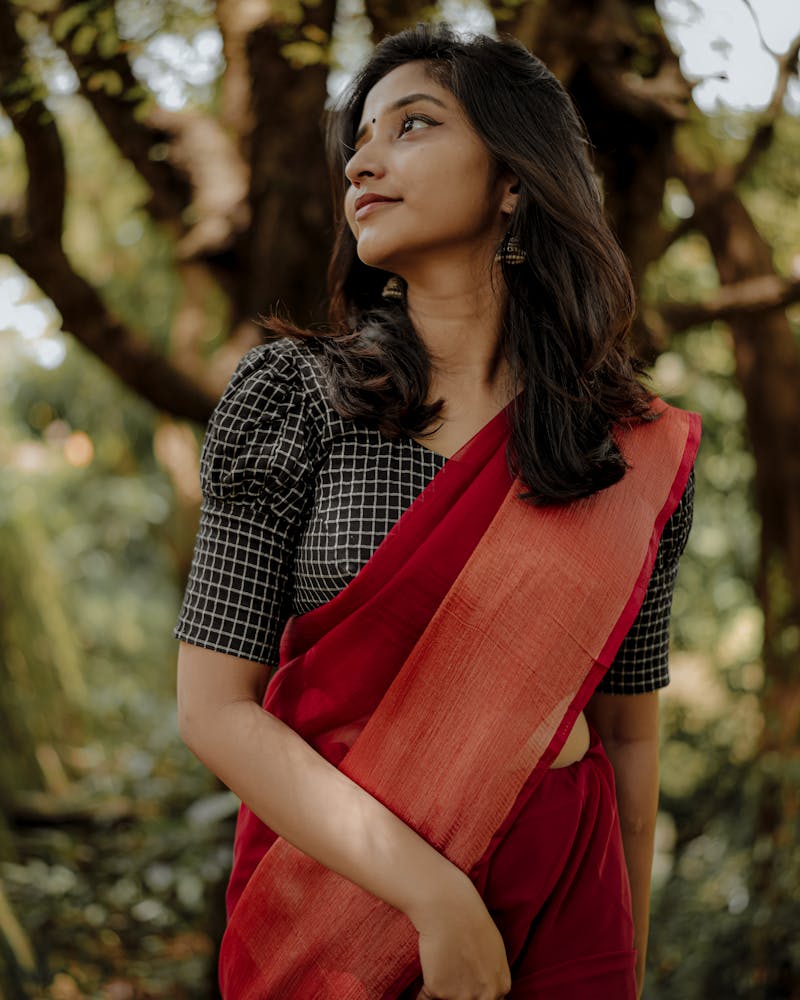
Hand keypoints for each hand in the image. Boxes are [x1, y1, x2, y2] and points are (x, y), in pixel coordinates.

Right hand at [412, 871, 510, 999]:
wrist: (447, 905)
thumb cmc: (469, 918)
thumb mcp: (494, 948)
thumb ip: (491, 974)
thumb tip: (484, 985)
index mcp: (501, 986)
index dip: (473, 994)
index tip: (461, 985)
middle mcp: (485, 996)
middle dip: (456, 996)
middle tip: (448, 982)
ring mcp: (462, 996)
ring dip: (440, 993)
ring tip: (436, 977)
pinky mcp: (438, 991)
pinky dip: (420, 995)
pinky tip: (419, 986)